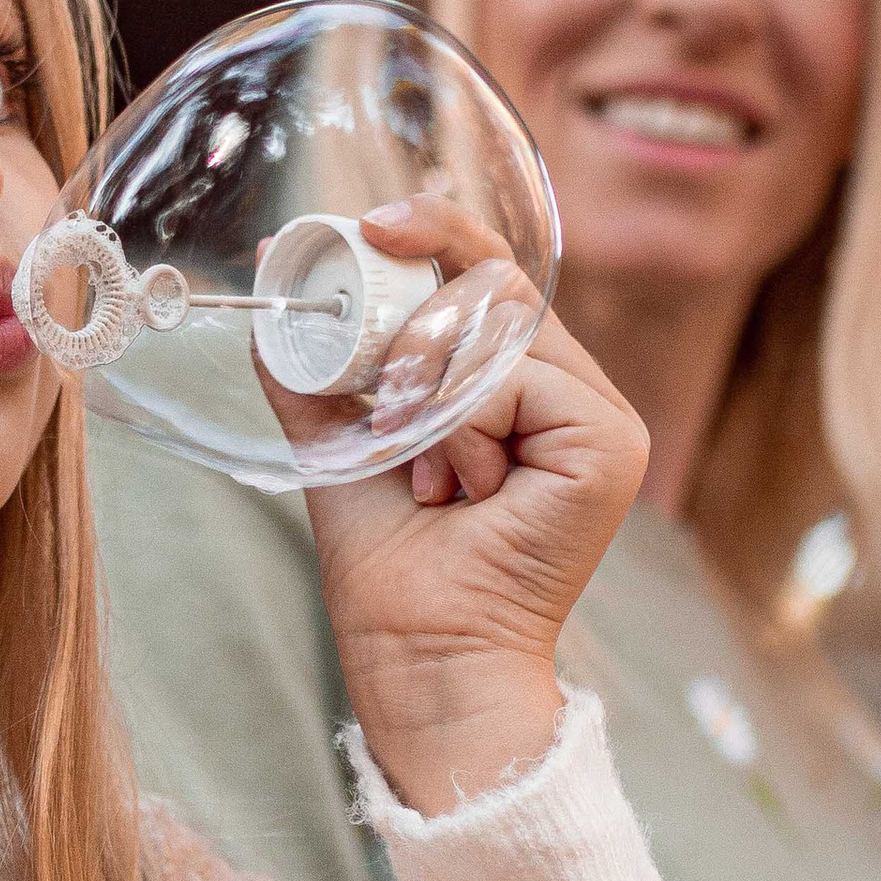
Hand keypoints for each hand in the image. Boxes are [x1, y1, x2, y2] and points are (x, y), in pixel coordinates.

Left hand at [297, 200, 648, 815]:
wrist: (417, 653)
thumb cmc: (390, 567)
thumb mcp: (338, 439)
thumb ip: (316, 367)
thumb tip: (269, 288)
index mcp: (521, 383)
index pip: (488, 272)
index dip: (437, 230)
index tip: (370, 227)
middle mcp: (572, 390)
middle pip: (494, 285)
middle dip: (414, 336)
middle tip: (383, 412)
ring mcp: (602, 416)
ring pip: (500, 329)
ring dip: (430, 395)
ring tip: (420, 470)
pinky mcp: (611, 443)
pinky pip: (516, 379)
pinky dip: (462, 426)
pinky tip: (458, 487)